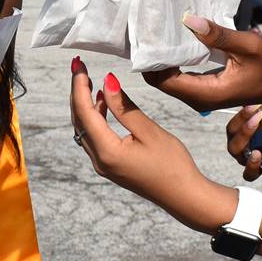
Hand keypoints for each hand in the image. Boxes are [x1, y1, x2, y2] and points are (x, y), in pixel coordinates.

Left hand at [68, 60, 231, 231]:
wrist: (184, 197)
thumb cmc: (173, 165)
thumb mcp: (150, 131)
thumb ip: (125, 107)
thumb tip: (106, 81)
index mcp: (107, 152)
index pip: (84, 112)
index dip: (79, 86)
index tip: (79, 63)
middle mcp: (99, 160)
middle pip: (78, 120)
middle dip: (77, 92)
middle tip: (79, 66)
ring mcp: (103, 165)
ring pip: (84, 129)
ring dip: (85, 105)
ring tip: (91, 80)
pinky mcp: (110, 166)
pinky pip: (94, 138)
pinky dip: (95, 119)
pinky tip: (104, 103)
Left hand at [143, 14, 261, 111]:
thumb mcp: (248, 44)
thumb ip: (218, 35)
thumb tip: (187, 20)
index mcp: (208, 93)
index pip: (165, 81)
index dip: (151, 61)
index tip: (147, 36)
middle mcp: (200, 100)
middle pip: (161, 82)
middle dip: (152, 60)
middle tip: (149, 31)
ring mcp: (202, 98)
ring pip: (169, 82)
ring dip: (161, 61)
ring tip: (157, 34)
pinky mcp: (205, 91)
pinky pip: (180, 79)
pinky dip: (173, 64)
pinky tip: (173, 44)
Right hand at [224, 104, 261, 185]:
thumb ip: (257, 109)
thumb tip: (247, 102)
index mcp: (238, 137)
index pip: (231, 129)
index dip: (240, 119)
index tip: (253, 109)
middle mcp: (243, 154)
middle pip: (234, 150)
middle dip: (243, 136)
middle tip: (254, 123)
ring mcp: (257, 166)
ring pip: (248, 173)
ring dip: (251, 164)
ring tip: (258, 153)